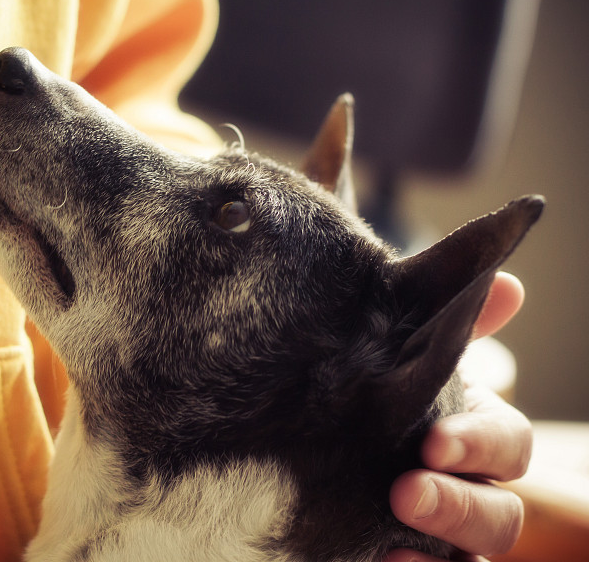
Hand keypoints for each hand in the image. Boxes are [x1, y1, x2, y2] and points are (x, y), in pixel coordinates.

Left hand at [385, 272, 532, 561]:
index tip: (435, 441)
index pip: (507, 444)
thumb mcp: (401, 351)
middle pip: (500, 514)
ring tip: (396, 543)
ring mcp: (441, 534)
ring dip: (441, 552)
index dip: (480, 444)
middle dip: (460, 505)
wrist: (311, 429)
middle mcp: (468, 487)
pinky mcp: (407, 556)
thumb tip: (510, 286)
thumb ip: (448, 325)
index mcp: (474, 432)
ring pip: (473, 557)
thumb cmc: (373, 384)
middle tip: (406, 491)